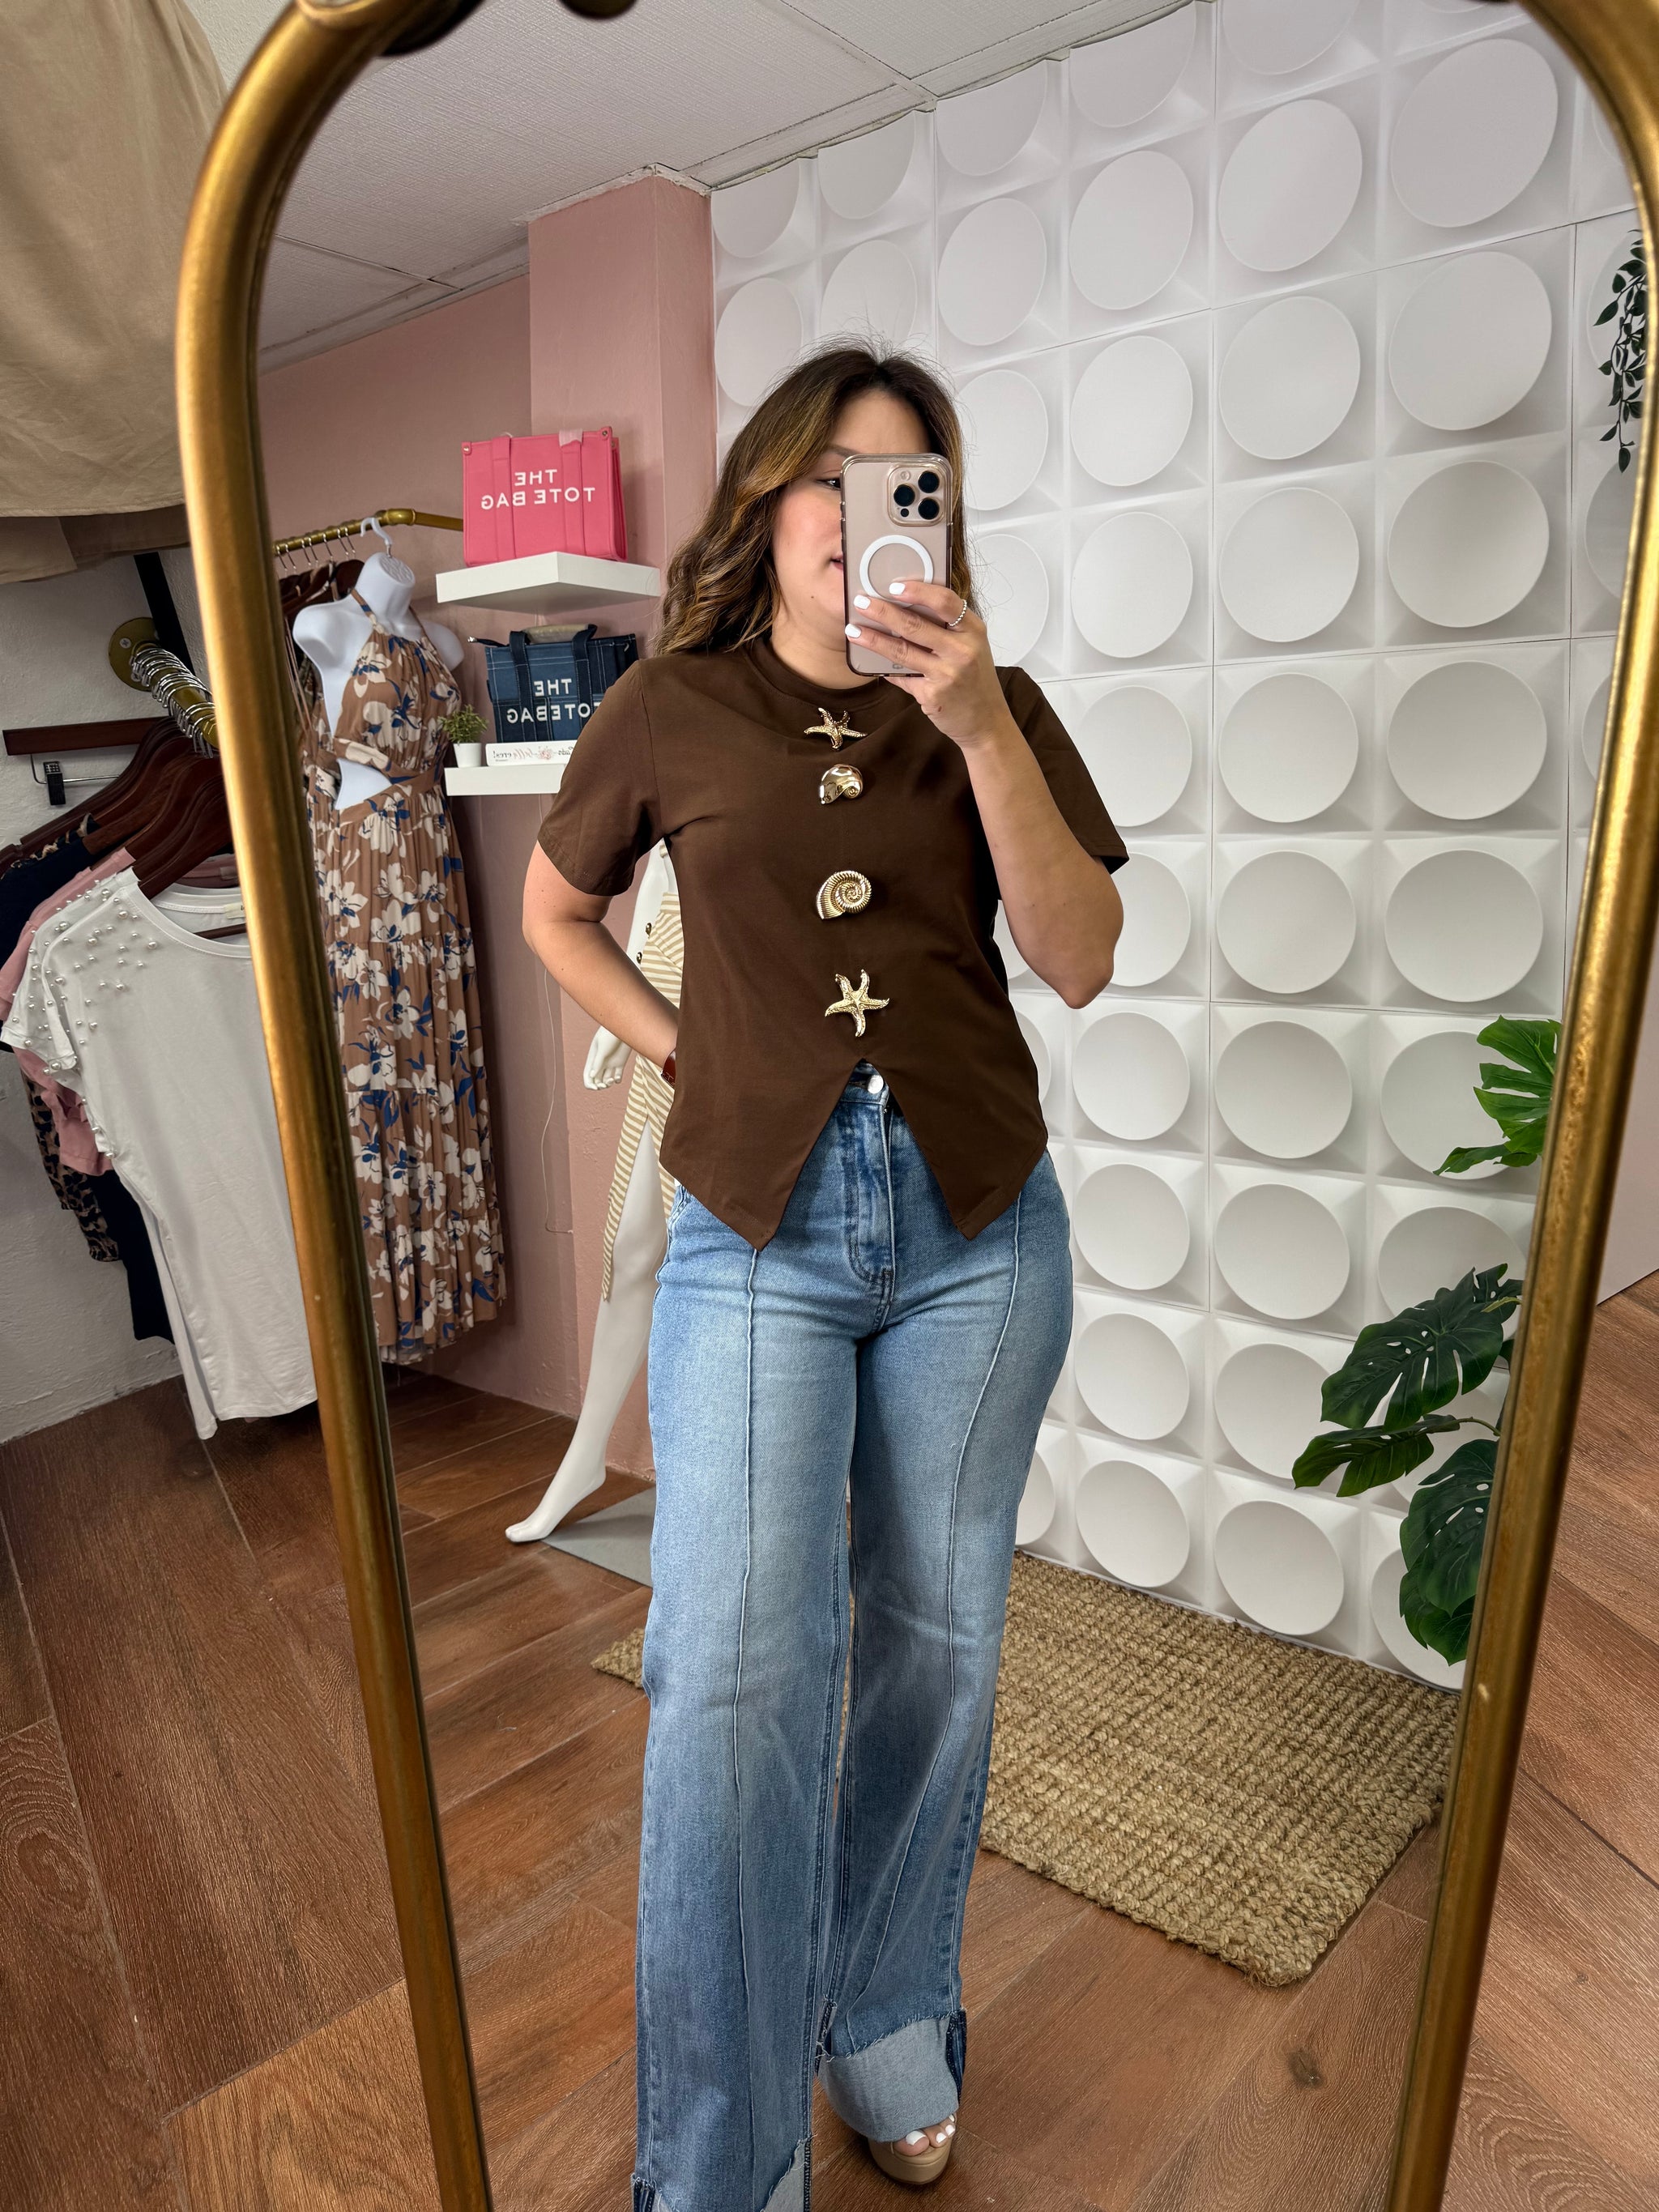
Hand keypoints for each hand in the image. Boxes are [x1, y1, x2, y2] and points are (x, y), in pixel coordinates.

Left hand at [845, 579, 1014, 754]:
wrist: (987, 721)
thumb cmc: (975, 680)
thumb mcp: (971, 646)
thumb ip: (947, 629)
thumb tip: (905, 608)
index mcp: (973, 630)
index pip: (944, 601)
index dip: (917, 591)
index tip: (893, 586)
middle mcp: (962, 650)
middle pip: (915, 624)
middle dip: (883, 612)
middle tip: (861, 602)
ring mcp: (947, 674)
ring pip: (902, 650)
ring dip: (873, 639)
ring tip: (853, 630)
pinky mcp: (932, 695)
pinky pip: (902, 676)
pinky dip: (885, 669)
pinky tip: (870, 662)